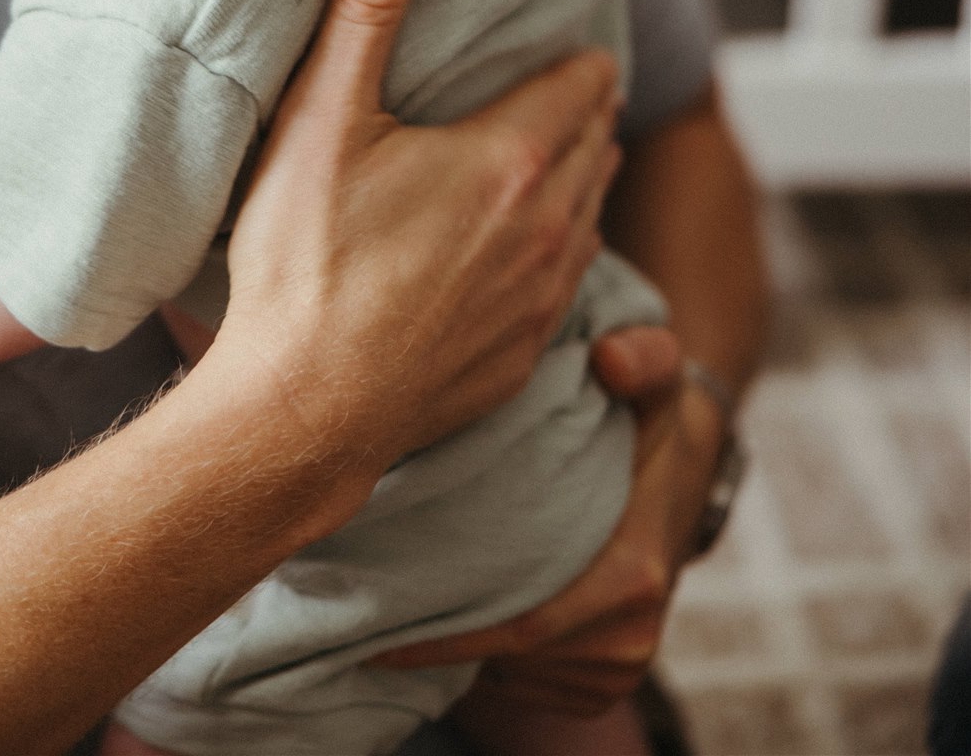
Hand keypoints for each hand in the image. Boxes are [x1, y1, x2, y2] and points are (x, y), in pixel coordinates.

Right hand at [209, 0, 623, 498]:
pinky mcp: (526, 353)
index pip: (582, 82)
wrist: (303, 412)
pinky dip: (564, 246)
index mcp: (510, 158)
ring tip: (564, 152)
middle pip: (596, 142)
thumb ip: (366, 9)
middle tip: (570, 83)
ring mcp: (543, 296)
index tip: (568, 42)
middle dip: (586, 108)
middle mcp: (549, 225)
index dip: (577, 57)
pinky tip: (535, 246)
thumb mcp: (323, 119)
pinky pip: (572, 280)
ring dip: (583, 175)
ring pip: (592, 212)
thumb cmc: (304, 264)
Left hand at [375, 338, 723, 717]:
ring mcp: (612, 667)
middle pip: (505, 651)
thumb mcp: (654, 378)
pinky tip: (434, 610)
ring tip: (380, 599)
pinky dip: (475, 653)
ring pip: (507, 669)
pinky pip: (520, 678)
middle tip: (352, 603)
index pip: (521, 623)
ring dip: (449, 641)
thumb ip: (644, 355)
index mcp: (634, 575)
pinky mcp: (595, 680)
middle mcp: (627, 636)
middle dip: (431, 633)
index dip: (443, 629)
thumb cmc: (648, 419)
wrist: (683, 475)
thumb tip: (611, 357)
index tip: (370, 610)